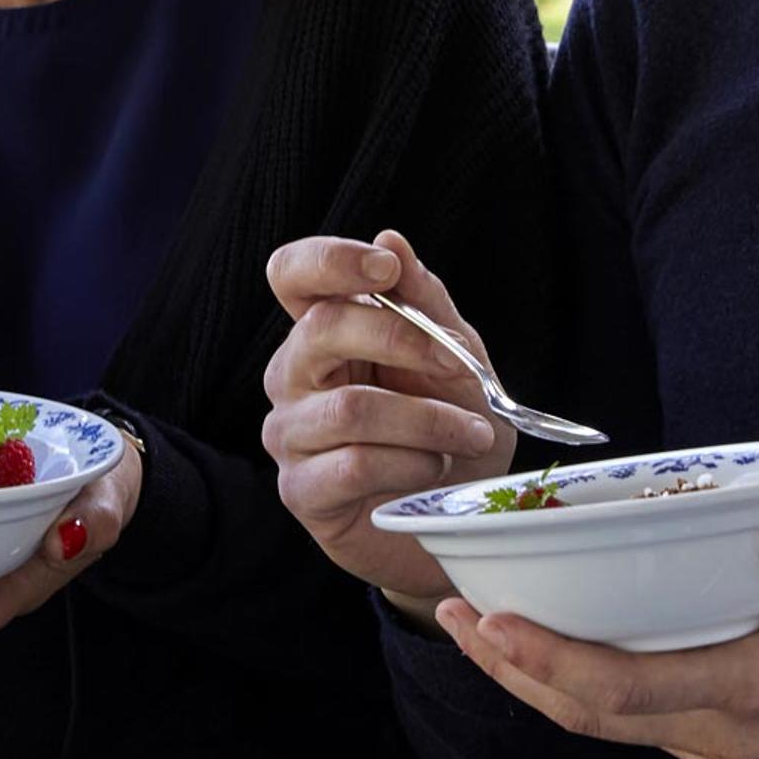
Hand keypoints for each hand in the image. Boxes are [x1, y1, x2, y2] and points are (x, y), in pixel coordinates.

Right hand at [259, 231, 512, 605]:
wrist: (460, 519)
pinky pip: (354, 464)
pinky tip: (434, 473)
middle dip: (405, 342)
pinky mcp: (301, 491)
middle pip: (321, 330)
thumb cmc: (452, 432)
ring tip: (468, 437)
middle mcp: (292, 375)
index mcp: (325, 331)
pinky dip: (412, 464)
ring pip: (351, 408)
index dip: (329, 260)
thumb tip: (391, 239)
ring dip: (428, 421)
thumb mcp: (458, 361)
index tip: (386, 268)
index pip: (291, 274)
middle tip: (461, 371)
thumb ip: (426, 306)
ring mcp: (290, 434)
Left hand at [434, 530, 758, 758]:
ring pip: (605, 721)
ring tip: (475, 624)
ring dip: (534, 679)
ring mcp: (718, 745)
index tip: (496, 624)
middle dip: (515, 669)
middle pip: (594, 713)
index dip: (556, 664)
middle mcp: (725, 733)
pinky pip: (630, 717)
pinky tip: (543, 644)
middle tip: (453, 612)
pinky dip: (577, 684)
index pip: (632, 689)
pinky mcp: (717, 738)